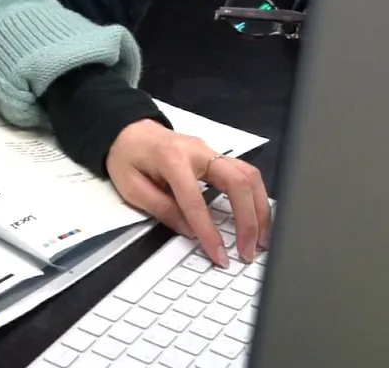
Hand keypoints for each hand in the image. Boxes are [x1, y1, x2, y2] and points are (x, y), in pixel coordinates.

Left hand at [104, 119, 269, 266]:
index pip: (196, 201)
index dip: (209, 232)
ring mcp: (211, 152)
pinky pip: (245, 174)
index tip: (219, 255)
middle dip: (248, 219)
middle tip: (248, 249)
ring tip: (260, 238)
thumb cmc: (128, 157)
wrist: (129, 132)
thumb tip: (191, 232)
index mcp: (172, 159)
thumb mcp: (132, 189)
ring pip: (249, 175)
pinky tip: (256, 218)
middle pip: (237, 182)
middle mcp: (198, 152)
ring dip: (259, 209)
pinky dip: (255, 198)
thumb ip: (163, 210)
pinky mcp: (217, 157)